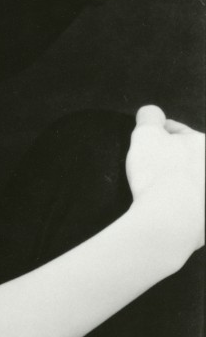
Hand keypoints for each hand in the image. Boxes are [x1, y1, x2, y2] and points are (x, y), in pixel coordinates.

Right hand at [126, 105, 204, 260]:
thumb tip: (151, 114)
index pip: (181, 133)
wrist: (169, 222)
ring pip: (191, 183)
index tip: (146, 141)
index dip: (159, 133)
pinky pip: (190, 208)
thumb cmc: (159, 173)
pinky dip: (178, 205)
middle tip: (149, 165)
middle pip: (190, 158)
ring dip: (176, 182)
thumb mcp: (146, 133)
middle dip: (172, 159)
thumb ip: (149, 116)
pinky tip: (162, 206)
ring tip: (154, 188)